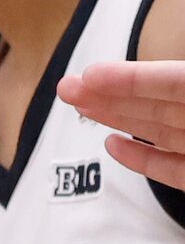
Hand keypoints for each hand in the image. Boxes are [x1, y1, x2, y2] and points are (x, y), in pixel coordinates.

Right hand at [64, 61, 184, 194]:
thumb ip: (182, 83)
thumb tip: (172, 76)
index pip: (172, 81)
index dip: (130, 77)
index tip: (90, 75)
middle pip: (157, 103)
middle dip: (110, 94)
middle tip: (69, 88)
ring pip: (158, 131)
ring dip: (116, 118)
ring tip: (81, 106)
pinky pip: (168, 168)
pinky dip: (139, 158)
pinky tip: (114, 145)